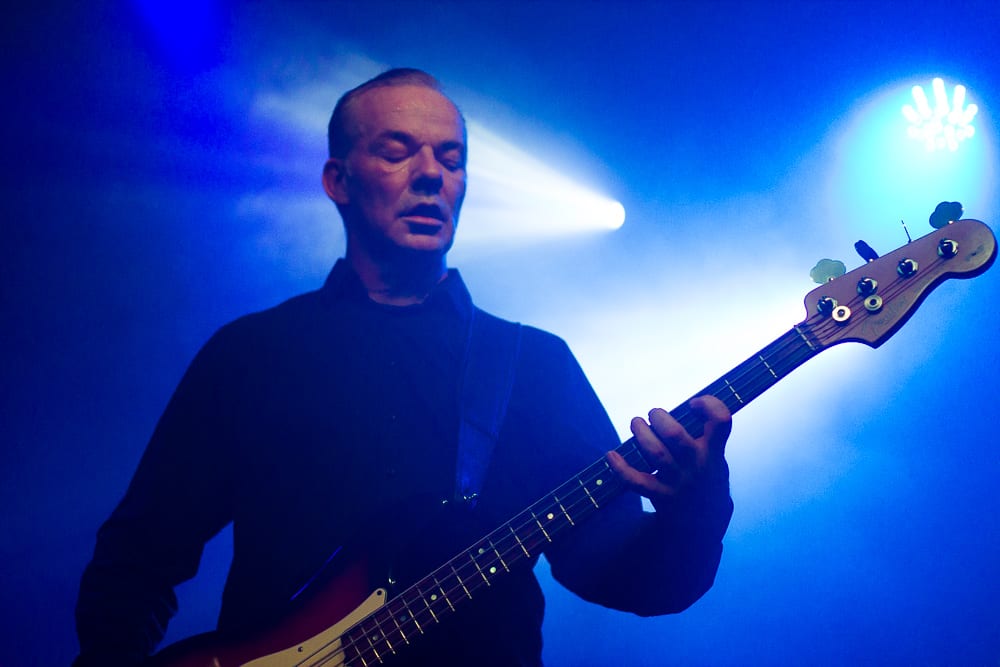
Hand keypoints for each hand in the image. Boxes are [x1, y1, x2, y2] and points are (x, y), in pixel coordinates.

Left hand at [606, 396, 730, 510]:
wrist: (705, 521)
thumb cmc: (705, 475)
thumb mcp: (715, 456)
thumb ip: (703, 434)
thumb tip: (682, 405)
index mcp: (714, 451)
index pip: (721, 421)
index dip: (708, 404)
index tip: (693, 404)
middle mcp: (697, 465)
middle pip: (674, 435)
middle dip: (658, 418)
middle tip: (654, 415)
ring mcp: (678, 481)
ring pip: (655, 453)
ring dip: (641, 433)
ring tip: (636, 423)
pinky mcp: (661, 495)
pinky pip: (636, 481)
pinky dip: (620, 468)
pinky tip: (611, 455)